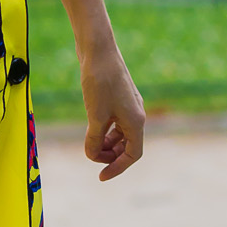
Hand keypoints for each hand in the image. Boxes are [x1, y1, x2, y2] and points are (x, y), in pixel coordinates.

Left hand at [80, 49, 144, 180]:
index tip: (101, 176)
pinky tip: (90, 129)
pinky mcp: (117, 98)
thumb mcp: (95, 115)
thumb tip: (92, 156)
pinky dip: (104, 130)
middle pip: (127, 146)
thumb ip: (94, 139)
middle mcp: (135, 115)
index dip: (118, 167)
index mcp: (136, 121)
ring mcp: (127, 106)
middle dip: (110, 155)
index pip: (133, 154)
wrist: (98, 49)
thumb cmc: (99, 81)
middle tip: (91, 156)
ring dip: (106, 144)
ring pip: (120, 135)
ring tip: (89, 144)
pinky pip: (114, 122)